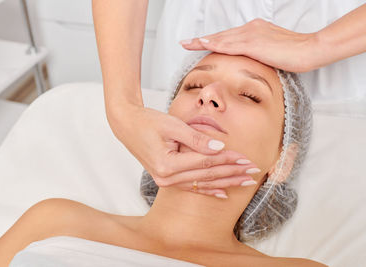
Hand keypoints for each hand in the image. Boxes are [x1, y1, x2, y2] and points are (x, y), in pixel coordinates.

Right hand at [109, 103, 256, 197]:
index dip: (228, 160)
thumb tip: (220, 147)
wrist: (127, 125)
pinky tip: (223, 193)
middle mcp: (166, 177)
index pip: (206, 163)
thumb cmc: (147, 121)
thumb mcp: (173, 125)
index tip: (247, 158)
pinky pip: (191, 187)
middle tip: (253, 171)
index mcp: (167, 164)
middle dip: (232, 173)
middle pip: (206, 176)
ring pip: (202, 184)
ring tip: (245, 182)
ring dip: (225, 182)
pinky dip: (208, 189)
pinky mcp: (166, 179)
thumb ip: (196, 139)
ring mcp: (165, 181)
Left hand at [180, 19, 321, 71]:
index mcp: (255, 32)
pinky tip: (203, 44)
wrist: (310, 50)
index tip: (199, 43)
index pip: (228, 38)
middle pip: (221, 36)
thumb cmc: (296, 54)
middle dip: (202, 40)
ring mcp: (252, 34)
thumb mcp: (272, 55)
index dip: (213, 41)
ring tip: (187, 43)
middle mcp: (251, 29)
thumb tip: (251, 65)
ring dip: (203, 41)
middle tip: (185, 42)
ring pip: (221, 38)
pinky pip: (230, 43)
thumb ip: (259, 56)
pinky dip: (215, 43)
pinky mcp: (254, 42)